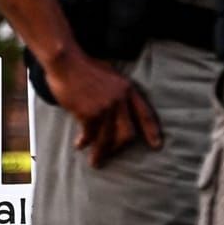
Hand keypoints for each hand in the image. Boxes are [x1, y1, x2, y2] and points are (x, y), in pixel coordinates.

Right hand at [43, 50, 164, 166]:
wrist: (66, 62)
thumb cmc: (85, 67)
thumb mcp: (111, 75)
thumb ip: (118, 92)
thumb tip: (118, 112)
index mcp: (128, 89)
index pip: (145, 114)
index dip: (152, 131)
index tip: (157, 146)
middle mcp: (120, 100)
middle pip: (128, 133)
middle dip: (119, 148)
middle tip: (111, 155)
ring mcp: (105, 107)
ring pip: (107, 139)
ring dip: (100, 153)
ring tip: (95, 162)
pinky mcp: (89, 113)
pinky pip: (89, 135)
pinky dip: (84, 142)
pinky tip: (79, 145)